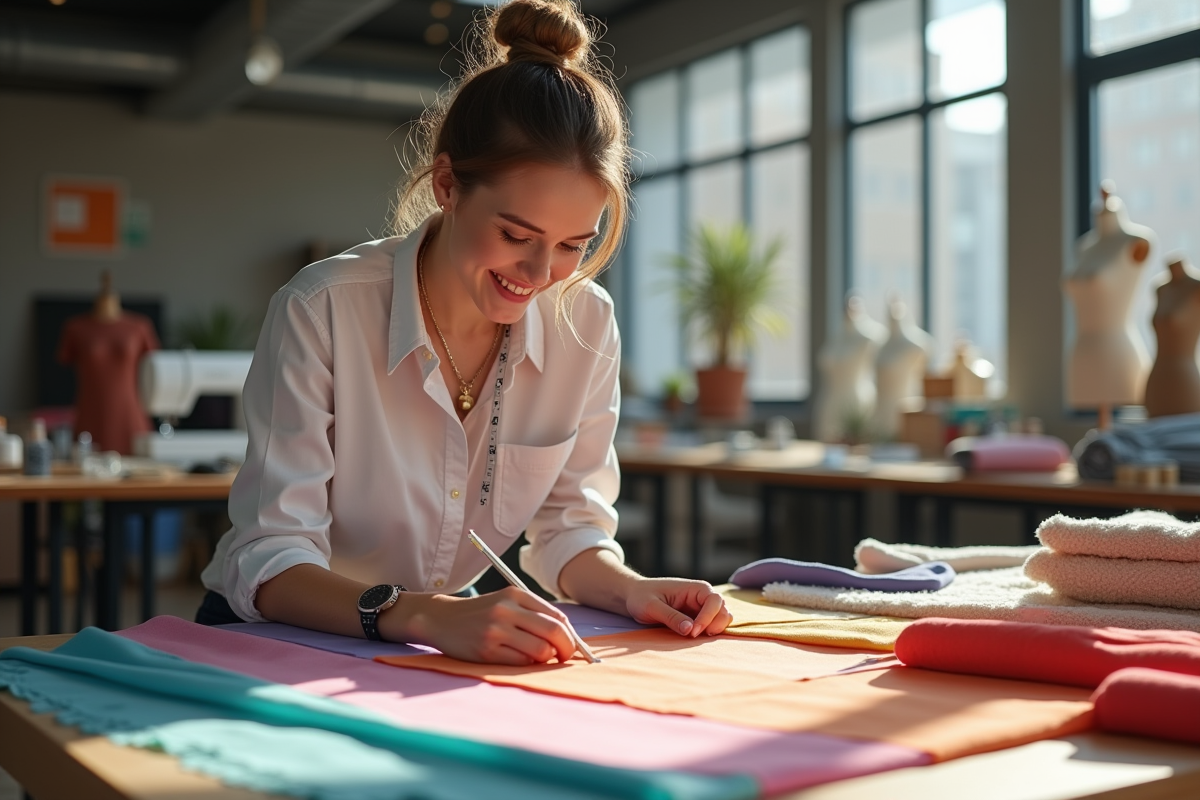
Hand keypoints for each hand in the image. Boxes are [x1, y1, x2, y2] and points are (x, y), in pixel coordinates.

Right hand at [396, 587, 577, 664]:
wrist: (441, 619)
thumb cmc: (481, 613)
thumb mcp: (506, 601)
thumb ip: (534, 613)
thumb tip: (568, 637)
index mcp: (515, 594)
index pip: (557, 616)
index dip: (570, 634)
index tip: (571, 645)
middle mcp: (506, 609)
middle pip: (553, 632)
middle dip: (566, 649)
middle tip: (564, 657)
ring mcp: (495, 630)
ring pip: (539, 651)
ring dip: (545, 659)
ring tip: (538, 658)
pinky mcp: (486, 651)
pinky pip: (520, 663)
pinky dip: (527, 665)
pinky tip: (519, 659)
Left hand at [622, 577, 732, 637]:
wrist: (635, 596)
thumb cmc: (641, 597)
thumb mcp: (651, 606)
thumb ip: (671, 617)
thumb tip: (690, 630)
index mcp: (694, 588)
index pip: (714, 601)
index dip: (708, 617)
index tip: (693, 632)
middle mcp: (702, 597)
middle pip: (723, 610)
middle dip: (715, 625)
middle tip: (695, 636)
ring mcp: (701, 608)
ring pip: (722, 619)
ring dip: (715, 629)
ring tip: (696, 637)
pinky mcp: (698, 618)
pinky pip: (712, 626)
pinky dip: (710, 632)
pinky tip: (696, 638)